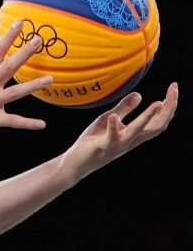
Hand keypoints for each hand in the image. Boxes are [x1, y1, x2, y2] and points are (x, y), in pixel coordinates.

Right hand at [0, 20, 53, 149]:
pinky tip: (41, 124)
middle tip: (38, 40)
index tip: (21, 23)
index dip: (9, 37)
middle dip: (23, 53)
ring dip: (32, 86)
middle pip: (7, 66)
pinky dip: (27, 123)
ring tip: (50, 79)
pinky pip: (11, 121)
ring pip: (14, 93)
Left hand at [63, 82, 178, 177]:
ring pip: (139, 132)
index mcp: (134, 134)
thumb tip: (139, 94)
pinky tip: (113, 116)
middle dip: (168, 108)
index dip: (169, 105)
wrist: (75, 163)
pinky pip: (111, 138)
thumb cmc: (93, 141)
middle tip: (174, 90)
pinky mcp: (103, 147)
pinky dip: (113, 127)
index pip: (159, 120)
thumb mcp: (108, 120)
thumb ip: (123, 109)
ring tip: (158, 103)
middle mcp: (131, 140)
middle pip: (158, 126)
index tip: (174, 87)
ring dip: (148, 117)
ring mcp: (118, 144)